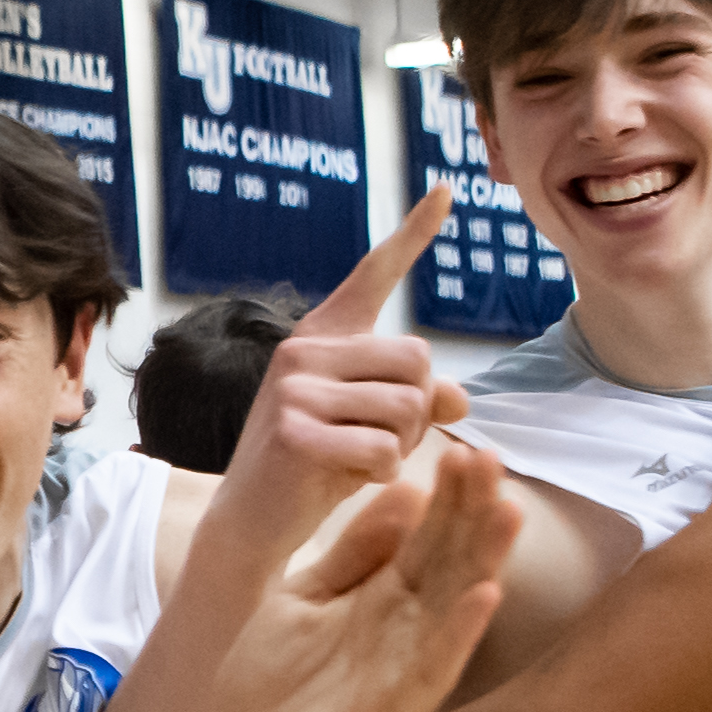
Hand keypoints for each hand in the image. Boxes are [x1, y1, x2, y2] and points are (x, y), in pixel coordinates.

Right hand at [214, 192, 468, 560]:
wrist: (252, 520)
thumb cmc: (316, 468)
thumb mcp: (372, 426)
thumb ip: (416, 402)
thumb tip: (459, 397)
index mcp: (322, 336)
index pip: (374, 275)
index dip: (413, 234)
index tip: (444, 191)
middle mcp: (304, 350)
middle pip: (419, 362)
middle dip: (418, 412)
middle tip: (379, 440)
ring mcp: (296, 388)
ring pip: (409, 408)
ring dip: (402, 446)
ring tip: (361, 459)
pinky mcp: (296, 432)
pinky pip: (384, 449)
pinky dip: (380, 473)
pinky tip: (345, 479)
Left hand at [214, 439, 514, 711]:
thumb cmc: (272, 688)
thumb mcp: (303, 601)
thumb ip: (352, 554)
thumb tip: (404, 493)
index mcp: (378, 601)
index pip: (423, 538)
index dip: (445, 496)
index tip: (465, 446)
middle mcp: (401, 632)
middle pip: (446, 563)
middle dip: (471, 513)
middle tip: (494, 458)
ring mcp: (402, 674)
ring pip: (452, 609)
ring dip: (482, 561)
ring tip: (509, 512)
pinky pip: (431, 670)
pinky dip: (457, 634)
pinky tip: (484, 595)